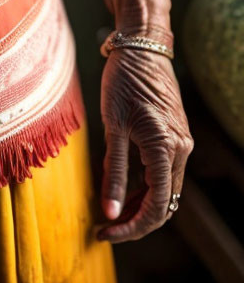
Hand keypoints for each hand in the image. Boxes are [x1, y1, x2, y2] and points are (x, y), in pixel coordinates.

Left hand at [97, 48, 192, 241]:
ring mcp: (180, 143)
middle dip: (133, 221)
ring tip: (107, 213)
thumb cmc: (123, 82)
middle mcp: (181, 151)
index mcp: (167, 151)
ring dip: (138, 206)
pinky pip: (162, 173)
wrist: (142, 48)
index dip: (130, 228)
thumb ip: (112, 170)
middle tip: (101, 229)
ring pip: (164, 190)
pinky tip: (121, 190)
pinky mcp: (173, 136)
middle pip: (163, 204)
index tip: (103, 234)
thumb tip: (109, 211)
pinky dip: (143, 188)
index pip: (156, 208)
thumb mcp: (112, 127)